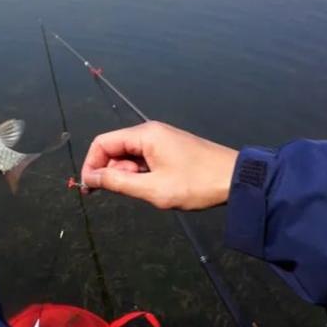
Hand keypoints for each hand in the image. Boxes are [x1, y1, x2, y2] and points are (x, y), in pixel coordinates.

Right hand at [80, 121, 238, 209]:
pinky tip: (153, 188)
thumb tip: (90, 178)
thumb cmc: (195, 184)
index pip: (102, 143)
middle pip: (114, 149)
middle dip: (110, 172)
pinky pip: (143, 159)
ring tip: (145, 192)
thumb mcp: (153, 189)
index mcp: (144, 134)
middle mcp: (150, 131)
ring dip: (127, 176)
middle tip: (122, 195)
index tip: (89, 189)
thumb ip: (117, 183)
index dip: (91, 165)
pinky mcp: (170, 149)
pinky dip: (140, 174)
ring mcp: (161, 140)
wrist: (236, 180)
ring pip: (129, 156)